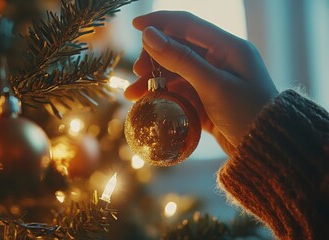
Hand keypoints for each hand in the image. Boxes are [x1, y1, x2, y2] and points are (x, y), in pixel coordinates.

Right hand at [124, 11, 278, 154]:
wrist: (267, 149)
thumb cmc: (248, 113)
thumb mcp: (213, 85)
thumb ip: (180, 59)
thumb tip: (150, 35)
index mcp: (228, 47)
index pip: (187, 24)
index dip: (160, 22)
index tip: (135, 25)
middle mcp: (219, 59)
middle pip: (178, 48)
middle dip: (154, 58)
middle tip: (137, 72)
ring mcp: (212, 79)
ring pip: (175, 72)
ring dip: (154, 80)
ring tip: (133, 94)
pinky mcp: (206, 99)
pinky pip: (179, 90)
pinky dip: (163, 95)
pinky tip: (148, 102)